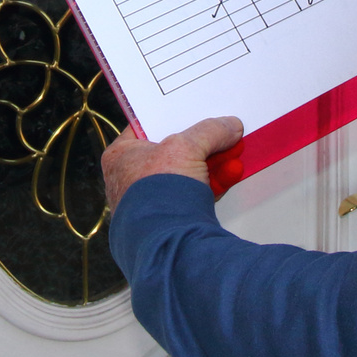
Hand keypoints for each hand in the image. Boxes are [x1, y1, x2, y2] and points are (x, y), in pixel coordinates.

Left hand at [102, 116, 244, 211]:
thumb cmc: (157, 196)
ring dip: (213, 164)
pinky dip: (214, 185)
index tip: (193, 111)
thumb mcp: (186, 147)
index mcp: (121, 157)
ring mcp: (151, 203)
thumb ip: (209, 131)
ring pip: (187, 175)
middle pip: (172, 152)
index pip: (146, 127)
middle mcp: (131, 180)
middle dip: (202, 145)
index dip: (172, 118)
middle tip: (223, 134)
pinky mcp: (170, 221)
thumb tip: (229, 126)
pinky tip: (233, 174)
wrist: (167, 245)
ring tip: (235, 152)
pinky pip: (194, 196)